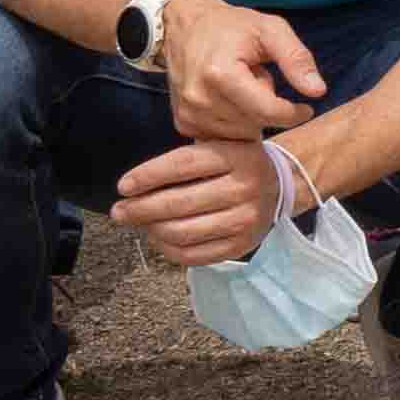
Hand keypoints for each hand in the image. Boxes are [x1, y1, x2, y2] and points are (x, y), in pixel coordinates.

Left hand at [111, 132, 292, 270]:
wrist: (280, 186)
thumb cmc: (237, 162)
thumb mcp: (221, 145)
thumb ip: (184, 159)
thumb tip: (134, 186)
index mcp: (236, 156)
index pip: (183, 164)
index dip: (149, 175)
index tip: (123, 186)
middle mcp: (243, 187)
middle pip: (179, 202)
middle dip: (140, 208)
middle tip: (119, 211)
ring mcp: (244, 220)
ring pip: (183, 232)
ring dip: (151, 229)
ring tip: (139, 223)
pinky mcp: (240, 246)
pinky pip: (192, 255)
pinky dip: (167, 249)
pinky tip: (157, 238)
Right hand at [152, 0, 326, 142]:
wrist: (184, 26)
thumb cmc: (231, 26)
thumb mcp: (271, 30)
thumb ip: (297, 59)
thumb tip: (318, 91)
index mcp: (221, 74)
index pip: (268, 111)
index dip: (293, 113)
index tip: (306, 108)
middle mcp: (200, 99)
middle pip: (255, 124)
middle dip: (268, 107)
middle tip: (260, 79)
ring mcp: (188, 114)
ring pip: (240, 135)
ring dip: (251, 117)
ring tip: (243, 88)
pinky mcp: (183, 123)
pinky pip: (222, 138)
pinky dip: (235, 125)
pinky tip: (231, 101)